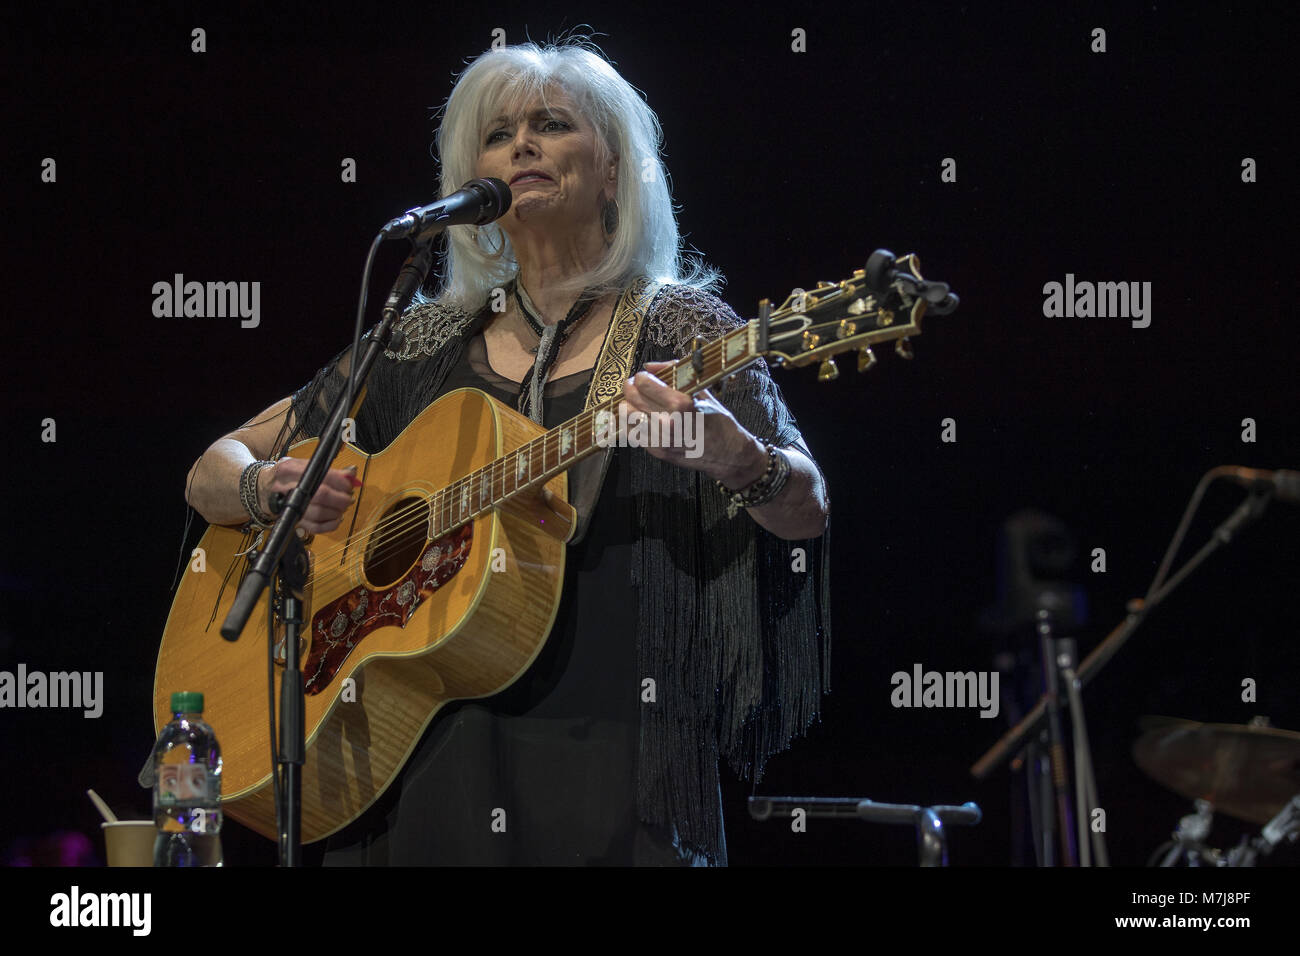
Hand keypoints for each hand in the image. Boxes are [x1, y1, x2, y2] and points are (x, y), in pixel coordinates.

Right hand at [258, 459, 360, 533]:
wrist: (263, 489)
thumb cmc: (287, 476)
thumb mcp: (303, 465)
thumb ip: (328, 470)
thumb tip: (351, 474)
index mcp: (290, 469)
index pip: (322, 476)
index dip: (341, 482)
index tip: (349, 485)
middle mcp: (286, 487)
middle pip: (321, 495)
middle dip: (341, 498)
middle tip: (348, 498)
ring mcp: (288, 506)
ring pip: (319, 513)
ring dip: (337, 512)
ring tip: (342, 507)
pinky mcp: (293, 520)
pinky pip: (314, 528)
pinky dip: (330, 525)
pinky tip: (336, 519)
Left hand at [620, 361, 767, 486]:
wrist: (728, 453)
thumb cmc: (717, 421)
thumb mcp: (701, 391)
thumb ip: (674, 374)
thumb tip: (651, 366)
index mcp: (680, 403)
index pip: (644, 383)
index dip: (641, 377)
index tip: (644, 377)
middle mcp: (668, 422)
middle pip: (632, 397)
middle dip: (631, 388)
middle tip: (634, 385)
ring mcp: (661, 439)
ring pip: (627, 415)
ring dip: (629, 404)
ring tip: (635, 401)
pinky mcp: (657, 451)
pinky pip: (632, 433)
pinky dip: (631, 422)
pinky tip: (639, 417)